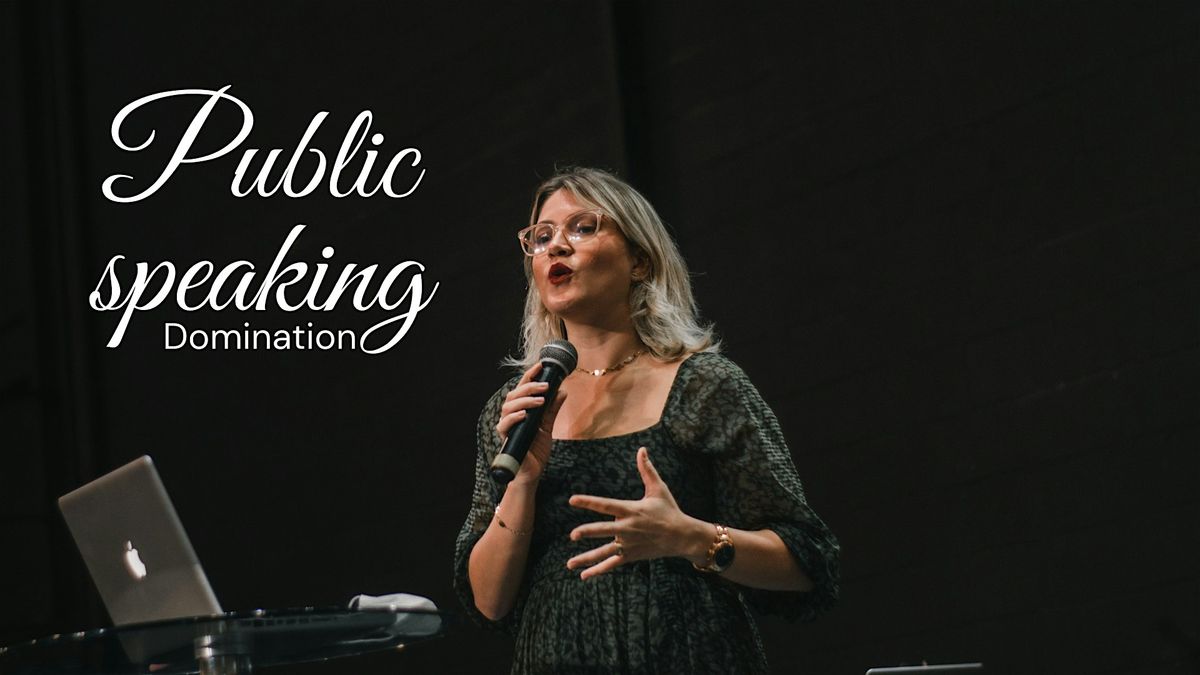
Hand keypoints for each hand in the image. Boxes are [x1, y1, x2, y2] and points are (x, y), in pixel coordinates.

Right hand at [496, 361, 566, 486]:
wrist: (533, 472)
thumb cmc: (536, 449)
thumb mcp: (548, 426)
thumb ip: (552, 409)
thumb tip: (562, 391)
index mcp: (520, 410)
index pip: (522, 388)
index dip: (530, 376)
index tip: (541, 365)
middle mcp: (511, 416)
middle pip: (514, 394)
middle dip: (529, 387)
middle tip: (545, 385)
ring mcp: (507, 427)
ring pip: (508, 406)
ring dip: (525, 400)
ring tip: (540, 400)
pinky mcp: (506, 439)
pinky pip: (505, 425)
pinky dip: (514, 418)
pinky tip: (525, 415)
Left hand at [566, 447, 702, 579]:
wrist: (683, 536)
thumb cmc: (669, 510)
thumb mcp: (659, 489)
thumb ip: (647, 470)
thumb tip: (642, 449)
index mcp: (631, 510)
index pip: (606, 504)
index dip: (589, 502)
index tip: (572, 500)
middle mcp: (628, 528)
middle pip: (604, 530)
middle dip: (588, 532)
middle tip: (573, 535)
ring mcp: (629, 544)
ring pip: (605, 552)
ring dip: (587, 558)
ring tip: (570, 564)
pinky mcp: (631, 556)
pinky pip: (612, 564)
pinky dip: (598, 570)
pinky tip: (584, 575)